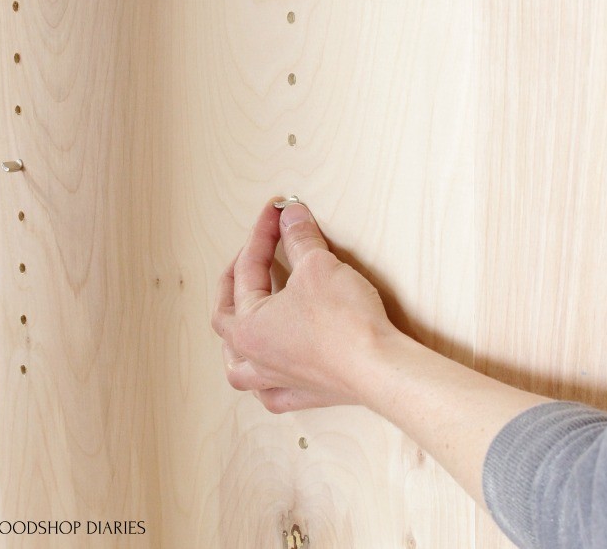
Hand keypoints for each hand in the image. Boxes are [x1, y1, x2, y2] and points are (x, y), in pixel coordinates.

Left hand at [212, 198, 395, 413]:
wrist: (379, 368)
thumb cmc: (344, 321)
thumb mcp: (318, 266)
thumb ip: (299, 238)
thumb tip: (291, 216)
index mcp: (247, 326)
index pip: (248, 268)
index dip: (262, 234)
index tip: (276, 211)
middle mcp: (255, 357)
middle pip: (227, 316)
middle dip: (235, 279)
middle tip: (250, 253)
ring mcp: (278, 380)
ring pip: (239, 365)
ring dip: (235, 339)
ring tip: (240, 320)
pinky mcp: (306, 394)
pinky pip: (272, 392)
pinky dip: (266, 381)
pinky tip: (271, 373)